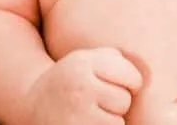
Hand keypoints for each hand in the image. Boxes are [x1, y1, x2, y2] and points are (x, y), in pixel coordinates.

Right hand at [23, 47, 142, 124]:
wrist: (33, 103)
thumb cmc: (71, 79)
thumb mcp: (86, 58)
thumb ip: (114, 58)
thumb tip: (143, 74)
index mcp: (84, 63)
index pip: (131, 76)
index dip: (131, 82)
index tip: (122, 83)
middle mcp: (79, 88)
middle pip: (124, 101)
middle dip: (117, 103)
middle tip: (99, 100)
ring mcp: (76, 115)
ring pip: (118, 122)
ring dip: (111, 120)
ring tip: (92, 112)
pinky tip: (88, 122)